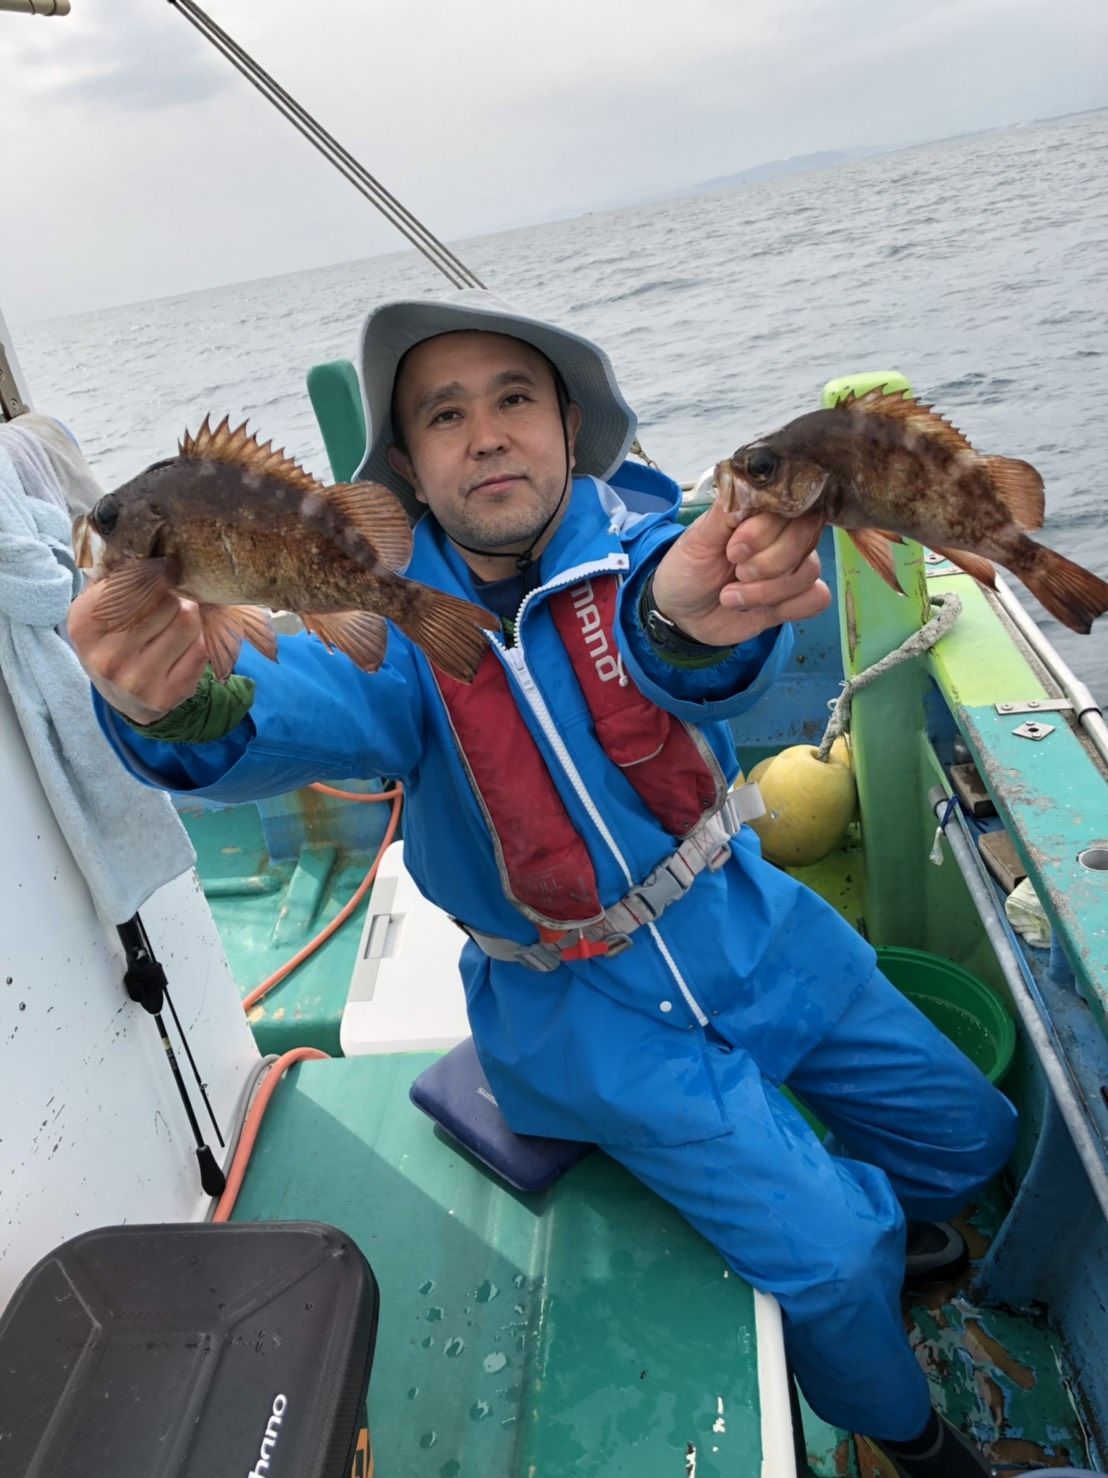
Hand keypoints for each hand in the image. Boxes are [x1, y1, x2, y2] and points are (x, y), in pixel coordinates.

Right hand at [67, 581, 208, 724]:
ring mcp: (135, 680)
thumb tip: (151, 551)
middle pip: (166, 601)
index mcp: (83, 626)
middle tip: (173, 600)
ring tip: (178, 620)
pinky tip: (184, 643)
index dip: (155, 574)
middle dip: (175, 596)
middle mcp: (105, 657)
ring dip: (191, 615)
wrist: (122, 695)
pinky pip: (200, 649)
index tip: (161, 573)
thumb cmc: (114, 638)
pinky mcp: (165, 695)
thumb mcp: (100, 606)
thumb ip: (116, 576)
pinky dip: (199, 639)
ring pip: (187, 622)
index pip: (132, 583)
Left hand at [648, 501, 829, 646]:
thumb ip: (725, 510)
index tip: (733, 549)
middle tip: (734, 570)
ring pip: (810, 570)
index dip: (765, 531)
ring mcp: (792, 566)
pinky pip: (818, 597)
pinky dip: (788, 607)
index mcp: (761, 512)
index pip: (789, 505)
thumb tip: (748, 479)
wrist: (682, 613)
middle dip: (765, 564)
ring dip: (766, 591)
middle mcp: (783, 534)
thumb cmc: (689, 568)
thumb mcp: (697, 538)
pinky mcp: (796, 597)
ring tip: (731, 595)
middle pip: (805, 537)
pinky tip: (759, 611)